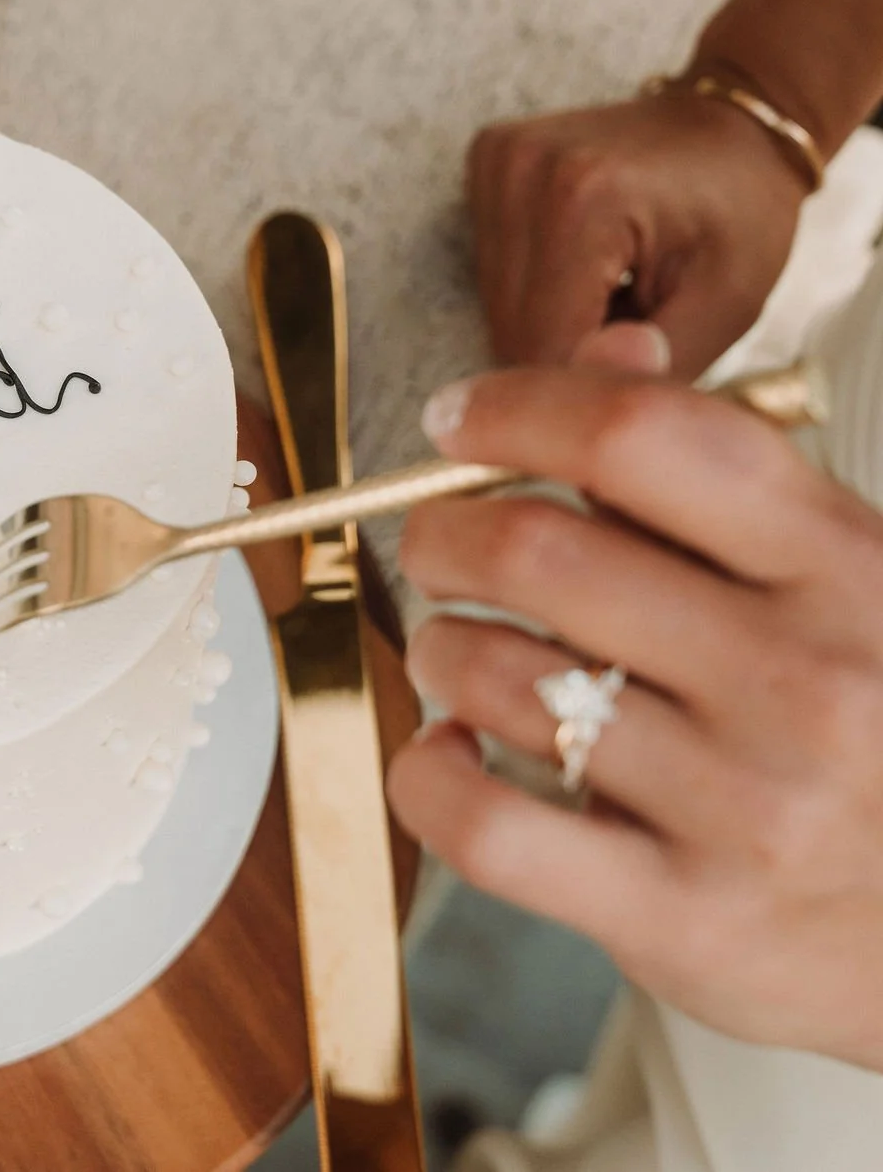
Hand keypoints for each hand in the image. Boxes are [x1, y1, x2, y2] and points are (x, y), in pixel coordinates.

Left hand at [390, 324, 882, 1070]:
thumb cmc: (873, 727)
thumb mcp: (841, 580)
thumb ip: (717, 471)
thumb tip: (607, 348)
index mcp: (850, 568)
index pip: (646, 436)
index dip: (517, 406)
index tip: (455, 418)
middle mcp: (804, 680)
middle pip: (538, 548)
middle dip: (443, 530)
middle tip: (436, 545)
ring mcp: (745, 806)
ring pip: (492, 676)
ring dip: (440, 647)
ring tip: (459, 651)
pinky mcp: (680, 918)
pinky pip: (482, 823)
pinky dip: (429, 776)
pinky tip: (451, 754)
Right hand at [467, 91, 808, 377]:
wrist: (733, 125)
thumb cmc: (740, 210)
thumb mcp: (728, 301)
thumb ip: (658, 365)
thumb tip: (587, 417)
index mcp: (584, 199)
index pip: (542, 346)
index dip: (584, 389)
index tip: (627, 397)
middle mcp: (522, 172)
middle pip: (509, 329)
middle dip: (567, 357)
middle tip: (633, 335)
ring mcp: (495, 162)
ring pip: (494, 307)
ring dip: (548, 325)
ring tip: (611, 299)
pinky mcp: (484, 163)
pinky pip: (489, 268)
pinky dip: (534, 290)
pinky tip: (583, 268)